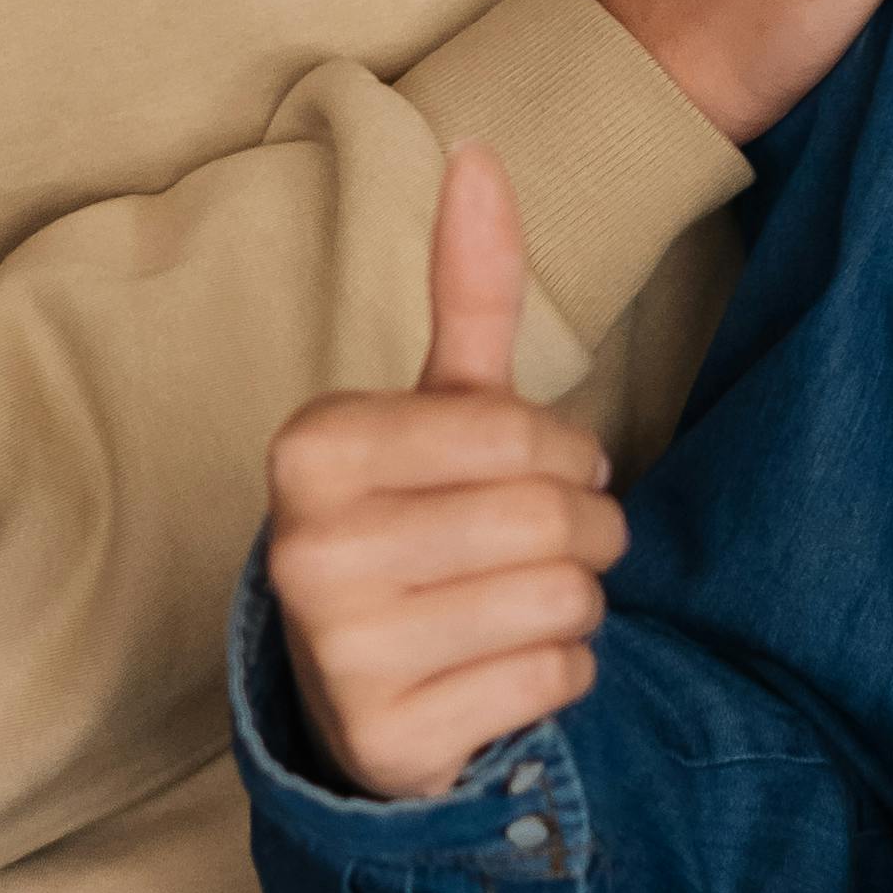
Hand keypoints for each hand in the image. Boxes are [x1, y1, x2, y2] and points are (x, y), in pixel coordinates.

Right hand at [264, 147, 625, 802]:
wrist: (358, 690)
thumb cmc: (416, 524)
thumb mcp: (437, 408)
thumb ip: (464, 290)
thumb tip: (480, 152)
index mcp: (310, 449)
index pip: (518, 432)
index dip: (562, 454)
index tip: (536, 471)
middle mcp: (305, 549)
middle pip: (547, 522)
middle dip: (587, 533)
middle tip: (554, 546)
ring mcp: (337, 653)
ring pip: (559, 602)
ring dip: (576, 605)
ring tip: (520, 605)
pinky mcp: (385, 741)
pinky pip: (551, 682)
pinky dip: (559, 675)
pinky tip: (503, 670)